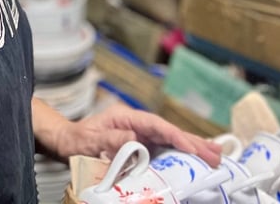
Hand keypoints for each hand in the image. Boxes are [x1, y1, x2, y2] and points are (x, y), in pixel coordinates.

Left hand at [32, 99, 222, 166]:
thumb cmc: (74, 138)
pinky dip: (179, 157)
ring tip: (214, 156)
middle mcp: (135, 124)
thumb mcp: (89, 139)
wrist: (64, 142)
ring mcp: (139, 136)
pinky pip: (162, 152)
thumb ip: (111, 138)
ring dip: (191, 149)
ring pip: (170, 142)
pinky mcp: (139, 148)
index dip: (177, 136)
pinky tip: (193, 162)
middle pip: (169, 132)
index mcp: (126, 116)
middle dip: (193, 142)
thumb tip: (134, 139)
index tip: (193, 148)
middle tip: (216, 154)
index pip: (157, 126)